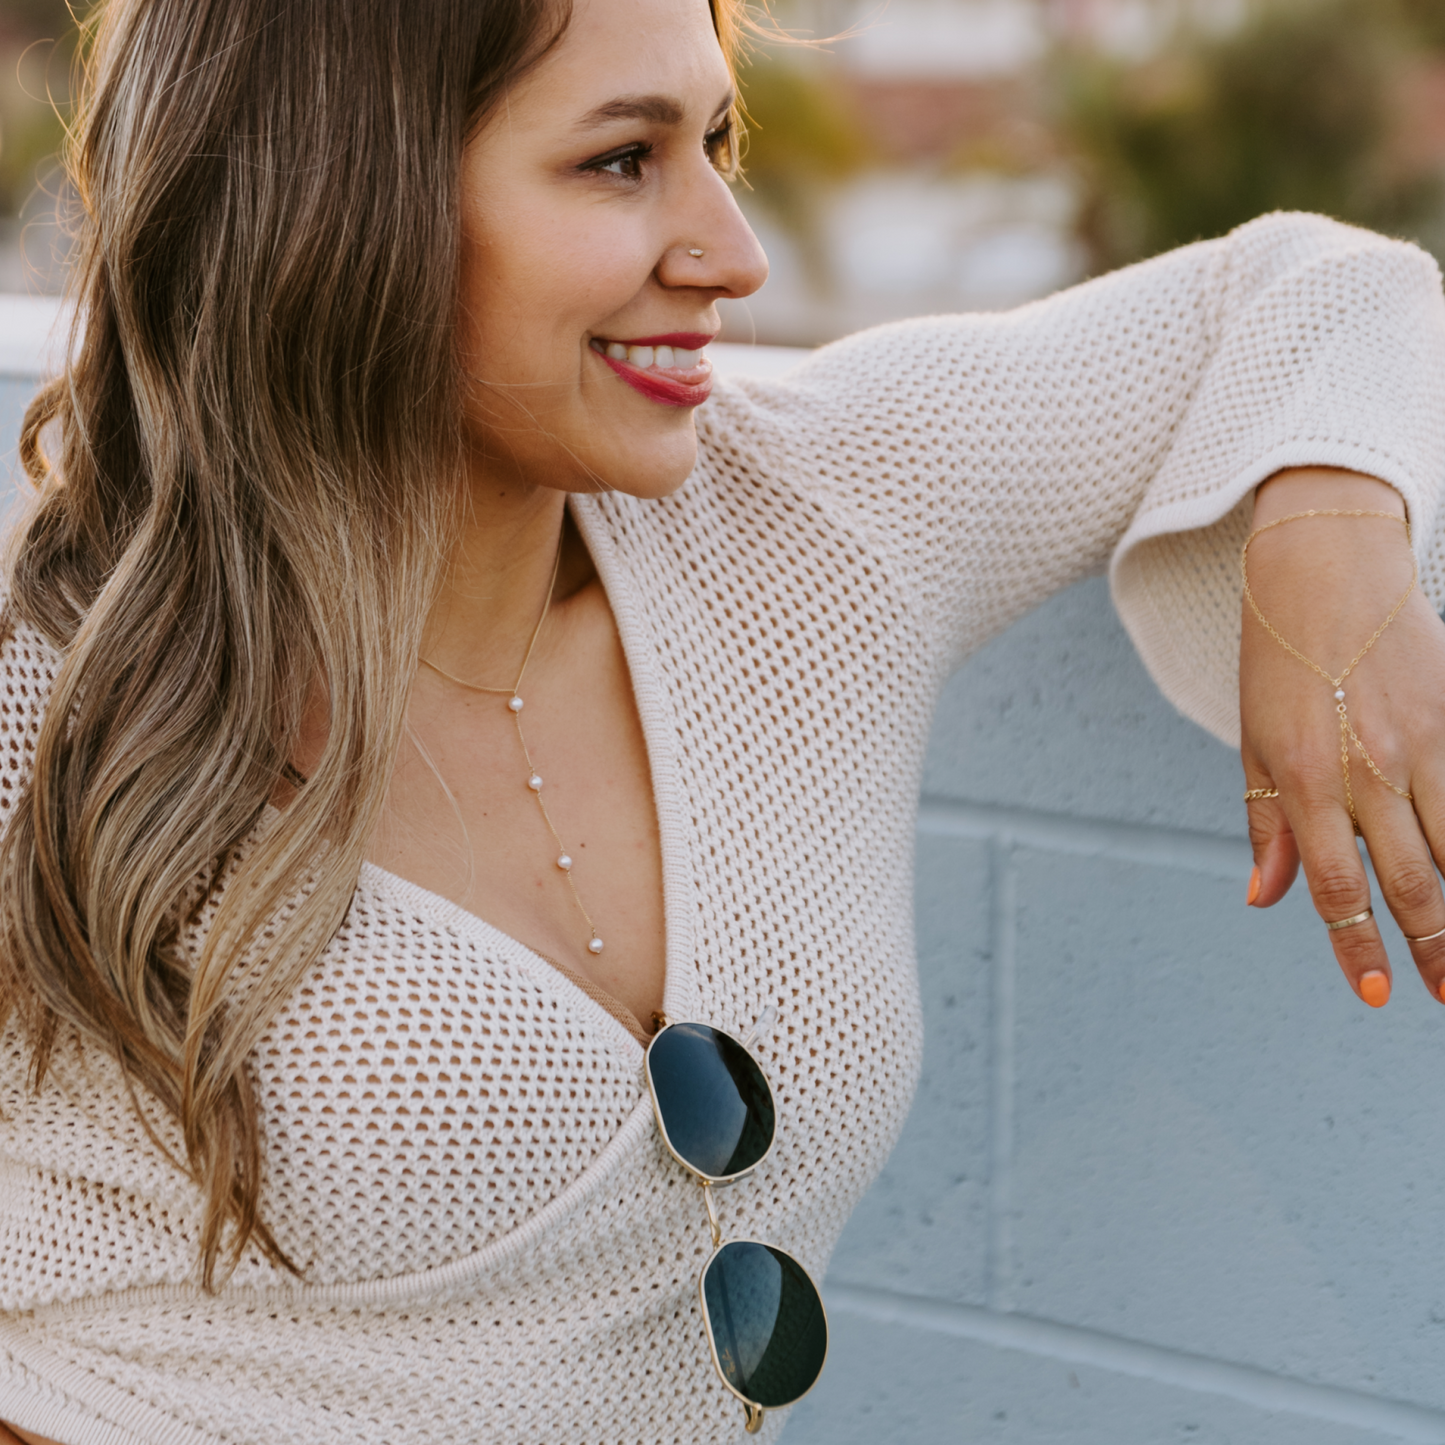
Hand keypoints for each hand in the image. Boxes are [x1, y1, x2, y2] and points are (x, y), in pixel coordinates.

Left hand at [1241, 467, 1444, 1006]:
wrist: (1324, 572)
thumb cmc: (1279, 664)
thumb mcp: (1254, 745)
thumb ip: (1267, 827)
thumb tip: (1264, 900)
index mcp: (1306, 780)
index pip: (1339, 885)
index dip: (1358, 945)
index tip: (1378, 993)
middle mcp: (1369, 769)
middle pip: (1413, 879)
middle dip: (1433, 946)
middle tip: (1444, 993)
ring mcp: (1424, 744)